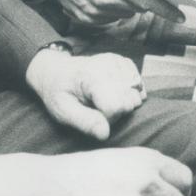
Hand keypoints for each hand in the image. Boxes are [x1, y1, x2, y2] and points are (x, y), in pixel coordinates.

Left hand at [26, 47, 147, 139]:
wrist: (56, 71)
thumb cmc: (59, 92)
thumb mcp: (63, 111)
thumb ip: (85, 122)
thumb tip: (105, 134)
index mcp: (91, 77)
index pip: (117, 106)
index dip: (107, 118)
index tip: (92, 115)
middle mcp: (108, 65)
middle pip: (129, 101)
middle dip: (116, 112)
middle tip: (96, 108)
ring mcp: (118, 61)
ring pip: (136, 94)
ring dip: (123, 102)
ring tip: (103, 100)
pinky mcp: (124, 62)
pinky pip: (139, 84)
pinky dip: (129, 92)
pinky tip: (113, 92)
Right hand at [35, 0, 183, 25]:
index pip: (150, 0)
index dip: (167, 9)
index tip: (182, 16)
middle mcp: (107, 0)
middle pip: (138, 8)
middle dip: (140, 1)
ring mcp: (96, 12)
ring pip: (124, 15)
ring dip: (124, 6)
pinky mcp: (87, 20)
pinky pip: (109, 20)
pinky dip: (110, 11)